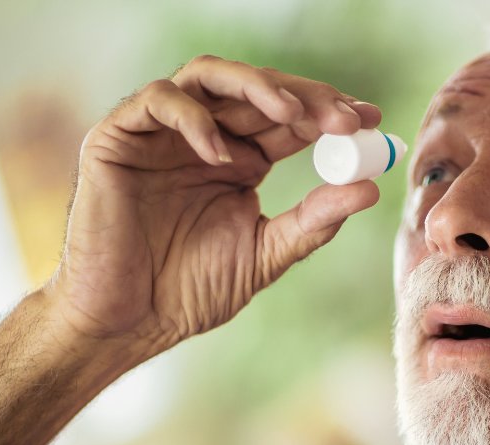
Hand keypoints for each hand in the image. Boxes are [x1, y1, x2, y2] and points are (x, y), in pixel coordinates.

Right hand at [43, 55, 381, 358]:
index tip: (370, 122)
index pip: (290, 120)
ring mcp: (161, 134)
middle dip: (307, 98)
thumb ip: (314, 222)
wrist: (126, 323)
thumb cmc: (188, 293)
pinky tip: (224, 156)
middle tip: (345, 119)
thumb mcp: (266, 254)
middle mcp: (205, 138)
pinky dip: (195, 120)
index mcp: (240, 160)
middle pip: (259, 90)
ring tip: (295, 115)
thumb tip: (371, 190)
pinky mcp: (118, 138)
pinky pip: (158, 102)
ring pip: (210, 76)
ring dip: (258, 87)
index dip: (329, 113)